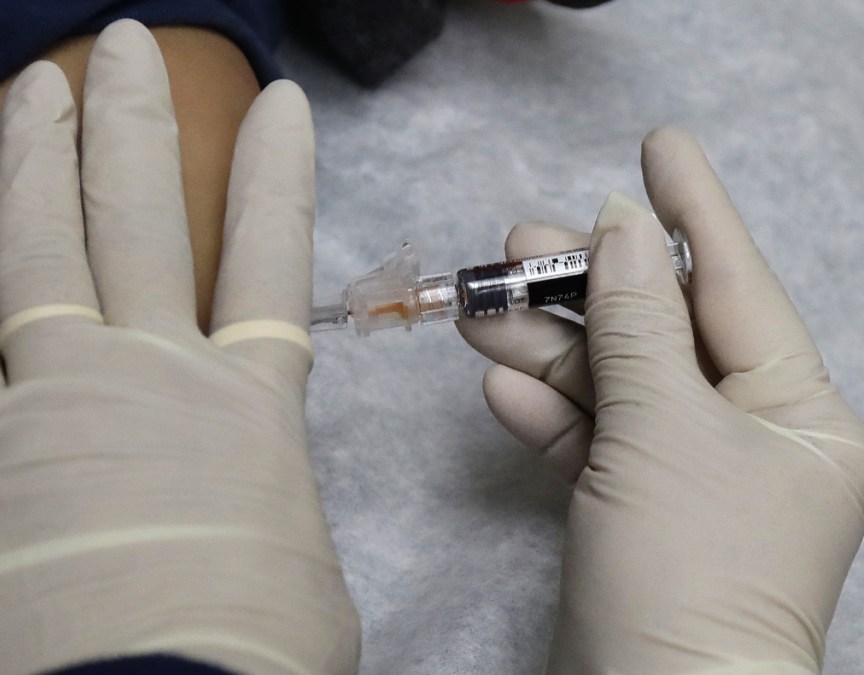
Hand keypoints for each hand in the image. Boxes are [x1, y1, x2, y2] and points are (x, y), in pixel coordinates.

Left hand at [0, 20, 358, 674]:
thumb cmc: (254, 651)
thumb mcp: (297, 562)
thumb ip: (262, 498)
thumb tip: (240, 495)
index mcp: (248, 404)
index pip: (270, 256)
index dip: (275, 174)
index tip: (278, 104)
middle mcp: (153, 374)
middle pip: (141, 218)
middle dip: (133, 121)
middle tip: (122, 45)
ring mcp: (57, 400)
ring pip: (41, 249)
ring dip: (36, 158)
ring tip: (36, 85)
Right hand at [460, 128, 863, 671]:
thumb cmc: (688, 565)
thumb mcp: (663, 428)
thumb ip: (637, 323)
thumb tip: (618, 227)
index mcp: (796, 414)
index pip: (736, 286)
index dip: (694, 210)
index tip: (657, 143)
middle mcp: (747, 438)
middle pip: (660, 334)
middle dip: (587, 286)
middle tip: (520, 239)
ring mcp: (683, 475)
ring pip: (612, 385)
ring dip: (547, 348)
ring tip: (483, 306)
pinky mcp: (630, 510)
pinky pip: (589, 441)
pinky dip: (546, 413)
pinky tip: (502, 386)